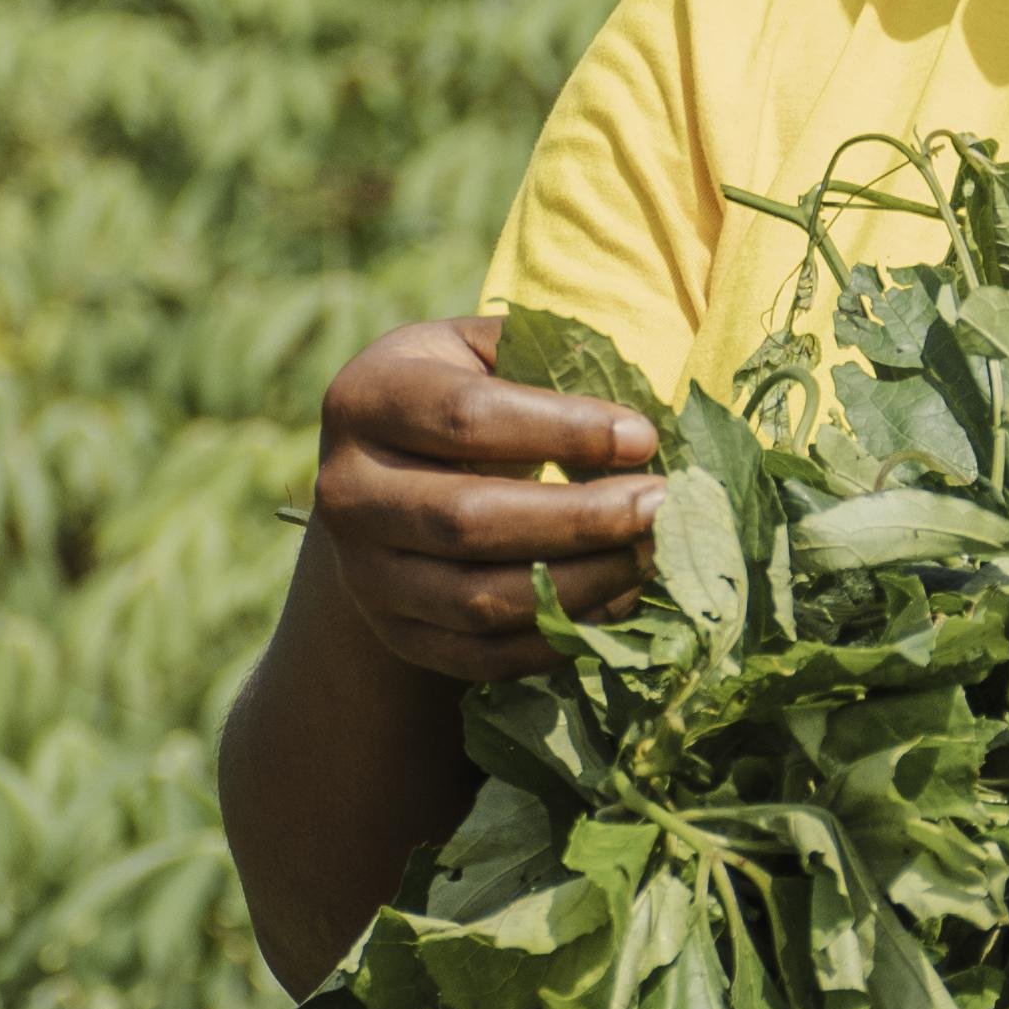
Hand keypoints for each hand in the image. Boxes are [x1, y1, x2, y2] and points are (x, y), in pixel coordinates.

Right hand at [313, 317, 664, 681]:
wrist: (391, 476)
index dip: (564, 430)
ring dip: (581, 583)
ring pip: (478, 599)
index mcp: (366, 399)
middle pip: (469, 519)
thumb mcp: (484, 352)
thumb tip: (638, 423)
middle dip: (582, 518)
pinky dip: (558, 638)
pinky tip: (618, 601)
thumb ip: (546, 359)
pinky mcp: (396, 634)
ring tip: (651, 554)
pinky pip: (483, 656)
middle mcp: (346, 492)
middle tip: (663, 506)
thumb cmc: (462, 393)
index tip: (643, 439)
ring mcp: (363, 574)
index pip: (467, 418)